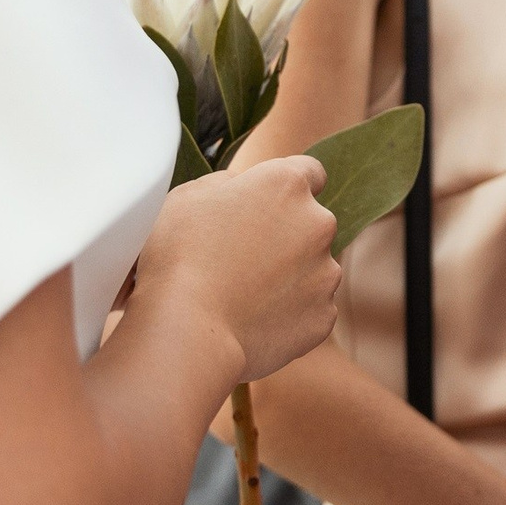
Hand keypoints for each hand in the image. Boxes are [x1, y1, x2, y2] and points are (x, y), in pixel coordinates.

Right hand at [135, 158, 341, 382]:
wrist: (188, 331)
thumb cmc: (179, 258)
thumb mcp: (188, 197)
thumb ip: (228, 184)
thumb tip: (241, 189)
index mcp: (287, 184)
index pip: (309, 172)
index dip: (285, 189)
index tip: (266, 206)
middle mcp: (318, 223)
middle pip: (311, 223)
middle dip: (286, 235)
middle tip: (242, 257)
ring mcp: (326, 272)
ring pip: (313, 268)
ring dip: (288, 275)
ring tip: (242, 295)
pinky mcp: (324, 316)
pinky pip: (310, 309)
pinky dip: (288, 313)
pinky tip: (252, 320)